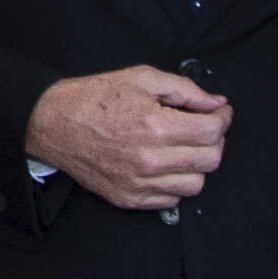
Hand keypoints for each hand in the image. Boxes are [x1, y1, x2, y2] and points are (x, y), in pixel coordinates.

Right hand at [22, 66, 230, 211]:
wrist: (54, 123)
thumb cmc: (95, 98)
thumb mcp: (142, 78)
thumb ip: (185, 90)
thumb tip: (216, 103)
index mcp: (156, 126)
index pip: (213, 132)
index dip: (223, 119)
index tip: (219, 113)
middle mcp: (151, 160)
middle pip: (210, 160)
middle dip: (215, 141)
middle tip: (204, 128)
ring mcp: (139, 183)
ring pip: (195, 185)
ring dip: (196, 165)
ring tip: (183, 148)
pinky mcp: (128, 198)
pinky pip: (171, 200)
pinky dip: (174, 183)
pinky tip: (165, 165)